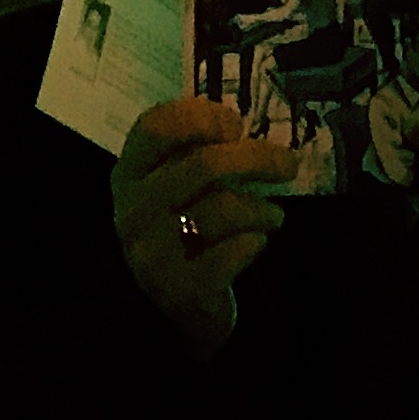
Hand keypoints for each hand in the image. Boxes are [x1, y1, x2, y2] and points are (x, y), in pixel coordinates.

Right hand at [110, 98, 291, 360]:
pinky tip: (255, 242)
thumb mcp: (174, 183)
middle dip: (257, 159)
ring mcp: (151, 251)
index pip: (157, 127)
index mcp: (130, 171)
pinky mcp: (178, 288)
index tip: (236, 125)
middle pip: (204, 164)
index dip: (201, 117)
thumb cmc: (180, 225)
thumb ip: (197, 151)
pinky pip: (230, 254)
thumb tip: (247, 129)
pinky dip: (252, 243)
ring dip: (261, 210)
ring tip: (273, 215)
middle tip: (288, 164)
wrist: (169, 302)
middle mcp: (133, 208)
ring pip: (223, 210)